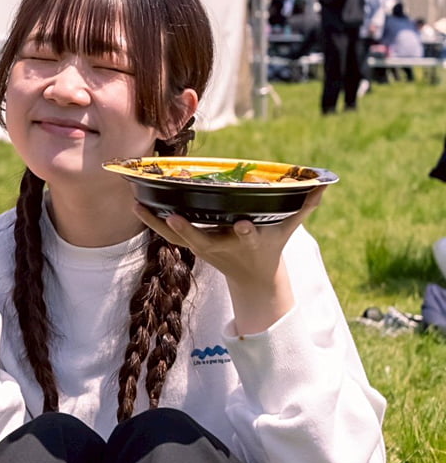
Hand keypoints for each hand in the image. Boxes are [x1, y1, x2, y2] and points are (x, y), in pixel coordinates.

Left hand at [132, 186, 326, 332]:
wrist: (252, 278)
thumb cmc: (269, 247)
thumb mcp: (287, 230)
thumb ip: (304, 207)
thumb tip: (325, 184)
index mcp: (248, 242)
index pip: (248, 236)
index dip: (246, 232)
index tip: (245, 224)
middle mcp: (222, 245)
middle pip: (203, 239)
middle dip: (188, 230)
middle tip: (172, 216)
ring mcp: (203, 247)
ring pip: (176, 238)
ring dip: (157, 223)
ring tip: (138, 204)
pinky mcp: (190, 245)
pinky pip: (167, 235)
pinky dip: (152, 221)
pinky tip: (137, 205)